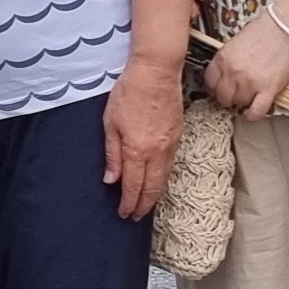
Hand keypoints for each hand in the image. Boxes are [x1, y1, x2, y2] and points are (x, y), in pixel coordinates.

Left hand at [102, 55, 183, 220]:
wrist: (156, 72)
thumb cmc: (129, 92)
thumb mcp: (110, 123)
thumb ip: (112, 154)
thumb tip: (111, 179)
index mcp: (137, 150)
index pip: (133, 186)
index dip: (129, 203)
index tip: (124, 213)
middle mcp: (156, 152)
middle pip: (152, 188)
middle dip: (143, 205)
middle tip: (135, 217)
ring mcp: (170, 145)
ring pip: (164, 178)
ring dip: (154, 195)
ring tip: (146, 205)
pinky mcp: (178, 136)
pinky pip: (170, 165)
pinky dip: (163, 178)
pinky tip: (157, 181)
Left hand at [199, 7, 288, 121]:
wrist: (288, 27)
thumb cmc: (265, 29)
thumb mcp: (237, 41)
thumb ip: (229, 58)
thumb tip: (227, 73)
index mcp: (223, 58)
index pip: (209, 81)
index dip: (214, 87)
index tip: (219, 88)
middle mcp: (232, 72)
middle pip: (222, 96)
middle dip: (227, 97)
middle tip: (235, 94)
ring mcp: (249, 83)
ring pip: (239, 104)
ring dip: (242, 102)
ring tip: (249, 97)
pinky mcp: (268, 90)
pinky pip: (256, 111)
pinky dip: (252, 115)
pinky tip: (252, 113)